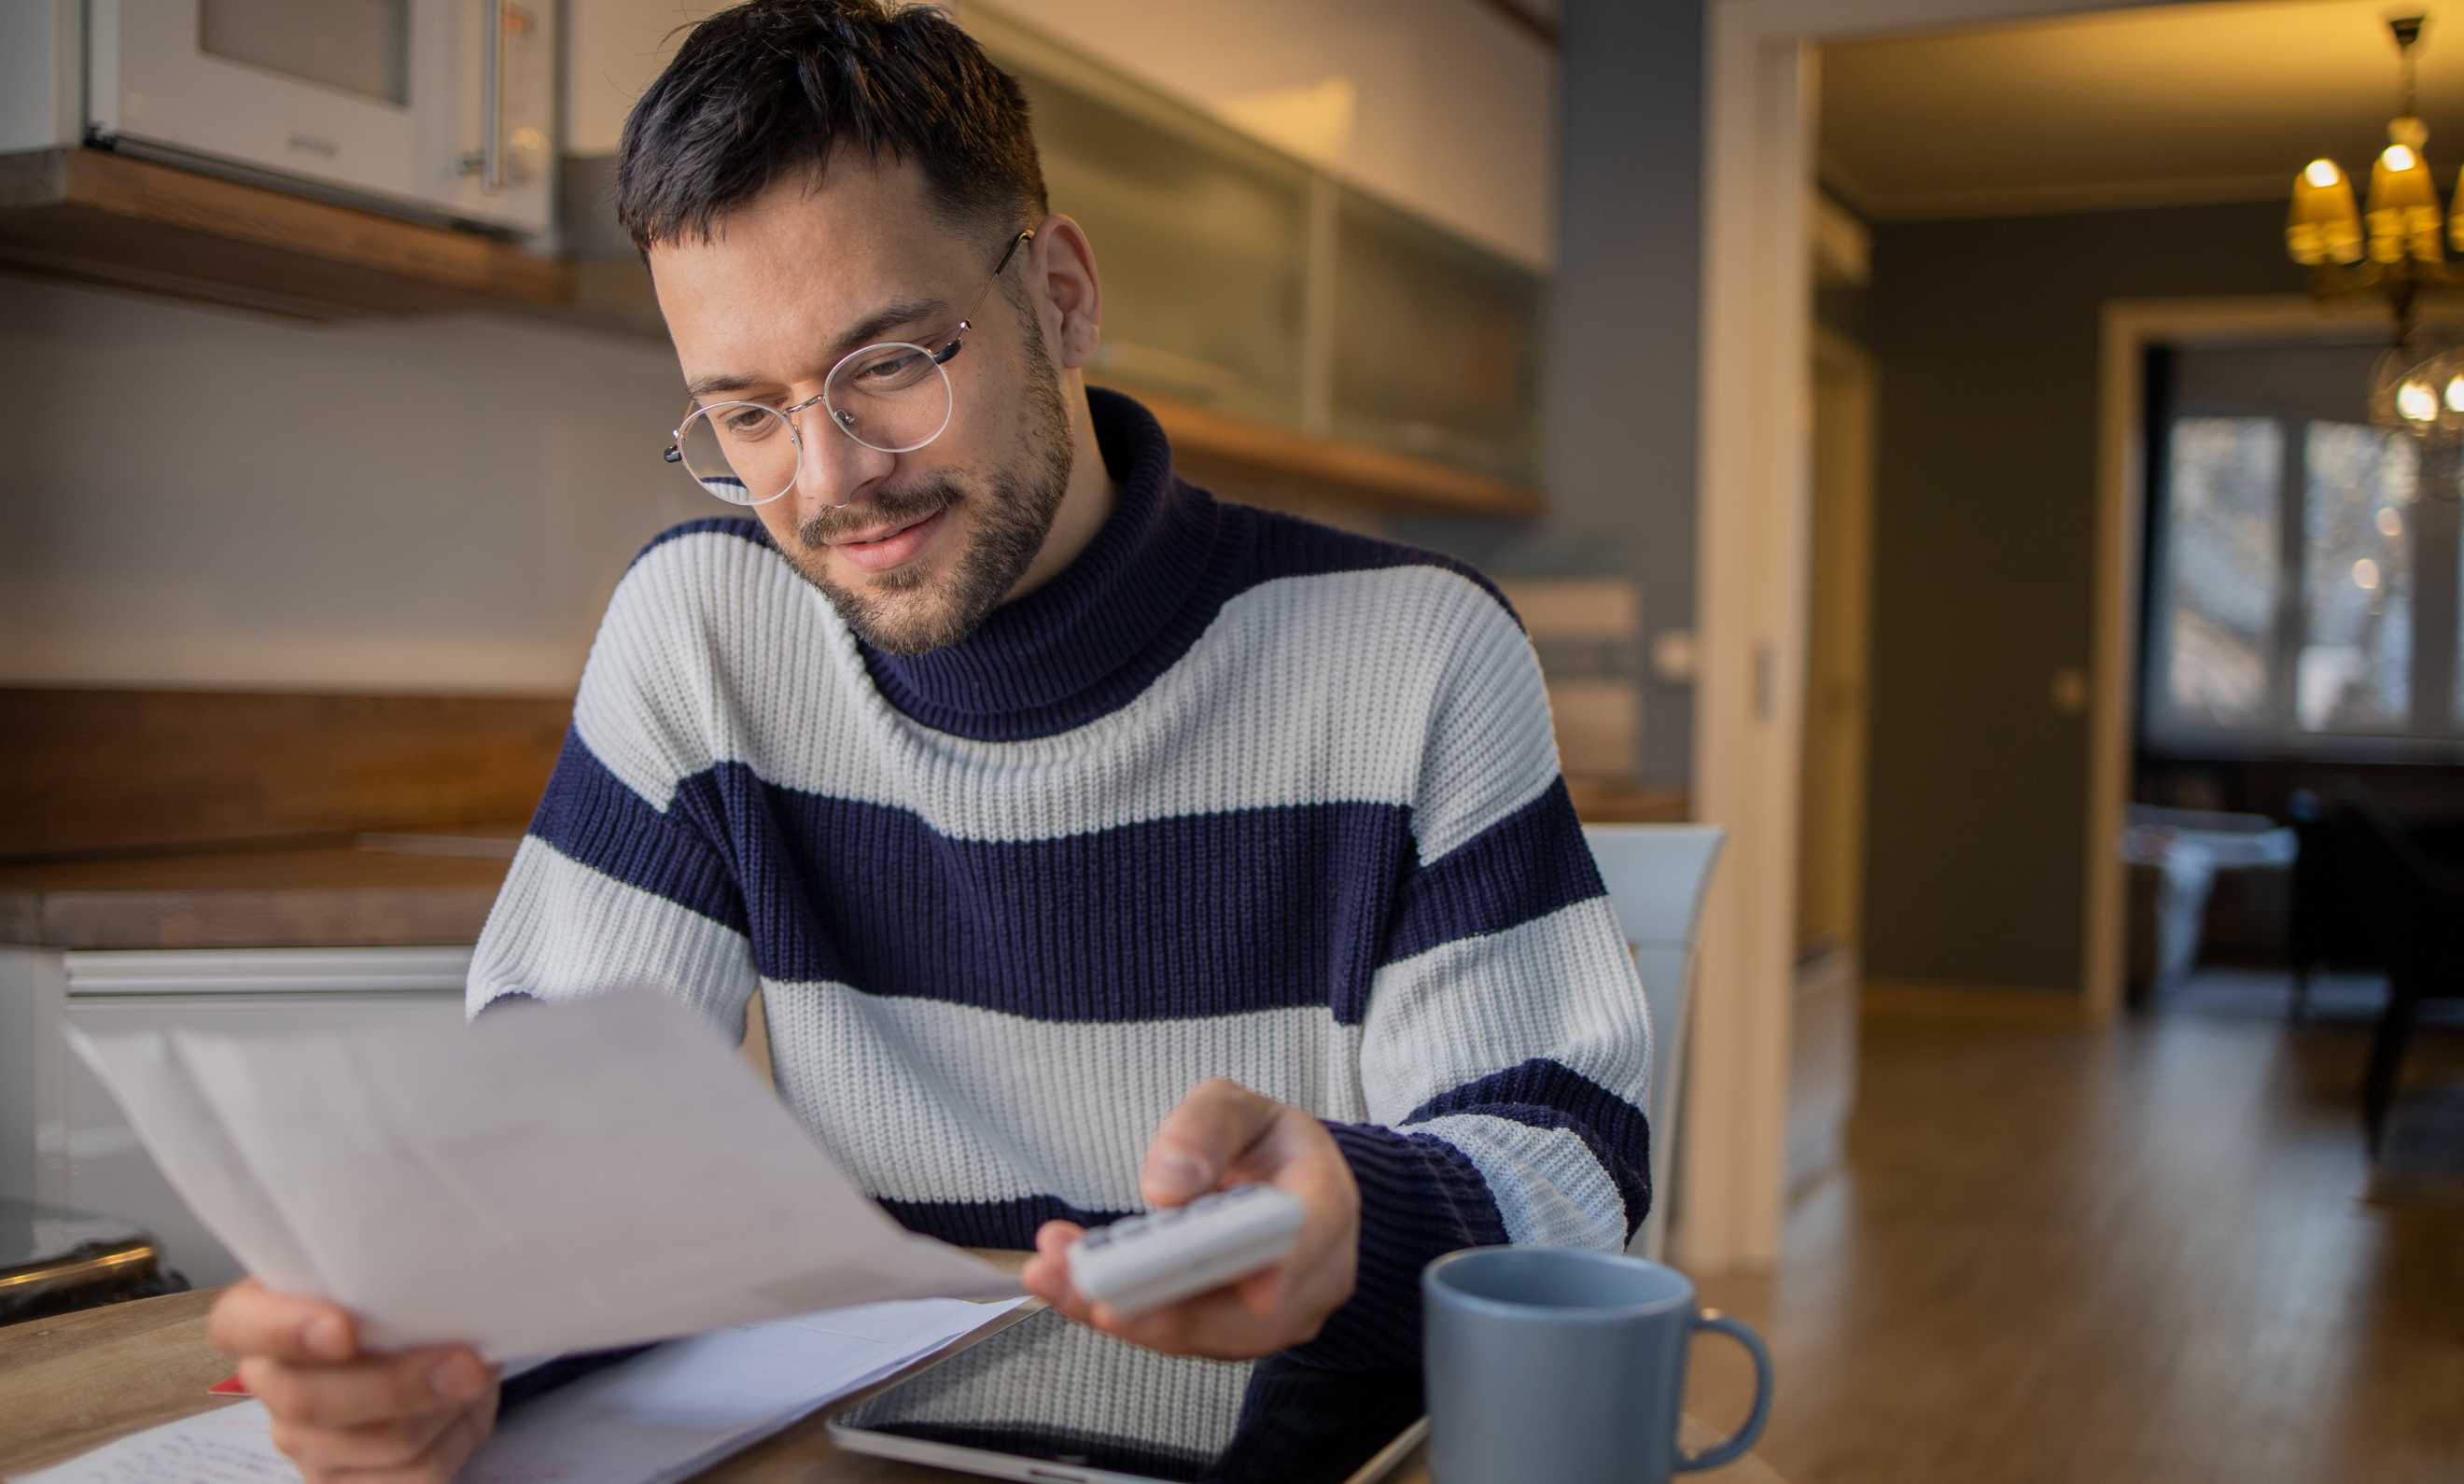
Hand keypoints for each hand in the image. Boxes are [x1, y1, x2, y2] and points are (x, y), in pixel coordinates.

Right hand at [205, 1279, 498, 1482]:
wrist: (433, 1355)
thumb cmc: (404, 1303)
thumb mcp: (394, 1278)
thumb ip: (391, 1281)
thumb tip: (443, 1296)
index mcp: (264, 1317)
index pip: (237, 1325)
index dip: (284, 1330)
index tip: (345, 1329)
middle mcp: (272, 1383)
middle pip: (309, 1401)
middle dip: (399, 1385)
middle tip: (468, 1363)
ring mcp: (303, 1443)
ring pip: (377, 1442)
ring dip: (444, 1411)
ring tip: (475, 1378)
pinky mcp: (341, 1483)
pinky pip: (410, 1478)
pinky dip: (455, 1442)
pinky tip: (464, 1414)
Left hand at [1021, 1077, 1358, 1358]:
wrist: (1280, 1186)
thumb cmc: (1262, 1143)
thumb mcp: (1238, 1107)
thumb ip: (1205, 1128)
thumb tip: (1167, 1188)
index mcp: (1324, 1204)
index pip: (1309, 1241)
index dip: (1278, 1269)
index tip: (1236, 1285)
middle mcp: (1310, 1278)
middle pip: (1244, 1314)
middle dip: (1159, 1302)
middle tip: (1083, 1280)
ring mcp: (1273, 1317)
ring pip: (1201, 1333)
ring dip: (1122, 1310)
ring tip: (1050, 1275)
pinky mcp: (1229, 1336)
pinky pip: (1176, 1334)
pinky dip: (1119, 1311)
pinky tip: (1063, 1284)